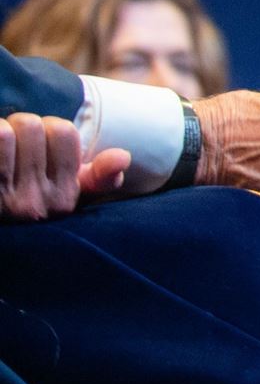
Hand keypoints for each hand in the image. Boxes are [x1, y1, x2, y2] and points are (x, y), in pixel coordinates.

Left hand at [0, 111, 131, 220]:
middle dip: (16, 127)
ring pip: (4, 132)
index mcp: (62, 199)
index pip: (63, 132)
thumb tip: (124, 156)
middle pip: (32, 126)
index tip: (35, 148)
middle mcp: (35, 204)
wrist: (0, 257)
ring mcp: (5, 202)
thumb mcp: (66, 202)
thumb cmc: (26, 219)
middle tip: (8, 146)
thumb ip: (99, 179)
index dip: (45, 131)